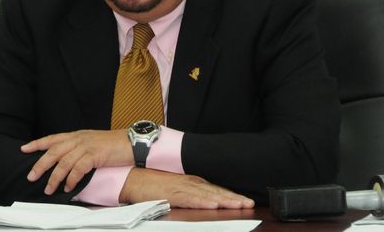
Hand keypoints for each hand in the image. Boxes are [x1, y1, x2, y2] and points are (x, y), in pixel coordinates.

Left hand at [20, 129, 131, 194]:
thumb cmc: (113, 144)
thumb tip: (65, 161)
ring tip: (49, 189)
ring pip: (64, 162)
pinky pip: (78, 169)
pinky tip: (68, 187)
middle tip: (31, 176)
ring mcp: (87, 146)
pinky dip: (71, 180)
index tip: (23, 149)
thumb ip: (78, 148)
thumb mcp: (92, 142)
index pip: (53, 138)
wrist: (131, 142)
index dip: (37, 143)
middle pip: (53, 151)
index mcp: (77, 135)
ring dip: (54, 177)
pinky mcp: (95, 155)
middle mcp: (79, 139)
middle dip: (40, 164)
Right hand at [119, 168, 254, 208]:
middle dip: (234, 198)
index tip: (246, 200)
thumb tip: (207, 201)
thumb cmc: (154, 184)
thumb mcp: (177, 188)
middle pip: (216, 192)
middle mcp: (191, 183)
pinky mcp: (173, 194)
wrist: (134, 178)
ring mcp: (183, 188)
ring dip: (224, 200)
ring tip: (239, 205)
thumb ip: (192, 193)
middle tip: (249, 203)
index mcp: (193, 182)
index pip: (217, 190)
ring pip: (208, 195)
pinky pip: (191, 199)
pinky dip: (203, 202)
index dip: (232, 195)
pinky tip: (213, 205)